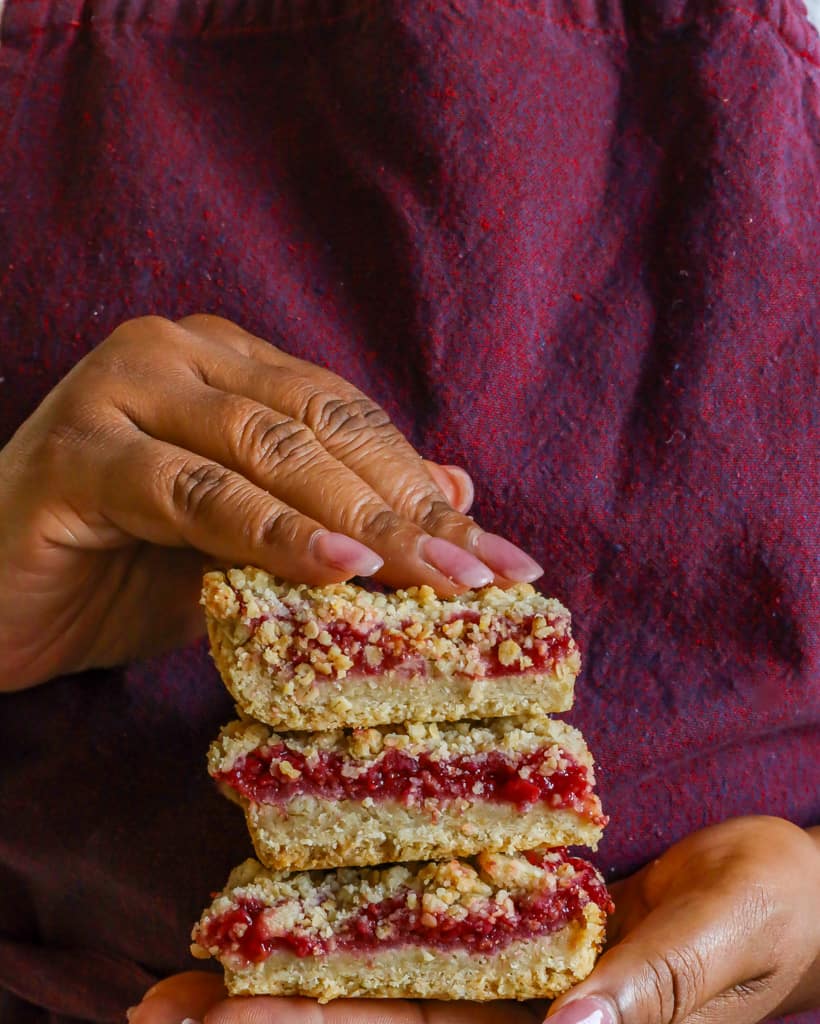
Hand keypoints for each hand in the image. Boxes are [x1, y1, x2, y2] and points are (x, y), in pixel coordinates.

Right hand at [0, 314, 540, 689]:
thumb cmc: (115, 573)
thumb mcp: (246, 551)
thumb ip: (334, 517)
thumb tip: (455, 492)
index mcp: (226, 365)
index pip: (349, 421)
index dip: (427, 490)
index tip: (505, 562)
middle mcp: (178, 354)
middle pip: (322, 427)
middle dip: (409, 510)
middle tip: (484, 579)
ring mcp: (122, 391)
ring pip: (268, 450)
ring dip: (358, 521)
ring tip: (433, 580)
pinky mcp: (79, 453)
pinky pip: (195, 492)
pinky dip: (271, 532)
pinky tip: (338, 568)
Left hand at [117, 816, 819, 1023]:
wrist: (806, 913)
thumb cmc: (771, 913)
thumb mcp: (725, 936)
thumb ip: (647, 988)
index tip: (218, 1017)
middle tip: (150, 1018)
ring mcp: (514, 1012)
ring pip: (375, 1021)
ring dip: (278, 1008)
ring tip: (182, 997)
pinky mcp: (514, 968)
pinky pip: (407, 980)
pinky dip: (335, 973)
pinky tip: (288, 952)